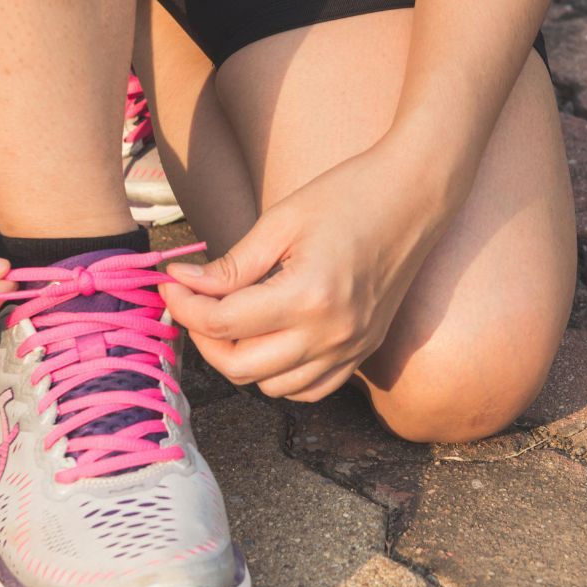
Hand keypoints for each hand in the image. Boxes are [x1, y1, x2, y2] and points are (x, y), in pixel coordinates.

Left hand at [159, 140, 454, 401]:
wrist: (415, 196)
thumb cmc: (348, 195)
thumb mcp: (281, 222)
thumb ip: (232, 265)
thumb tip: (183, 284)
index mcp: (308, 296)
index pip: (223, 323)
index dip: (185, 305)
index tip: (171, 283)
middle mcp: (331, 334)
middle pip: (241, 367)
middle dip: (204, 338)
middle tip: (193, 303)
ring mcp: (351, 349)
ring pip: (272, 387)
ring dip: (240, 359)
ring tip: (231, 319)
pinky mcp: (363, 352)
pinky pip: (309, 390)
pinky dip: (279, 376)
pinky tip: (269, 341)